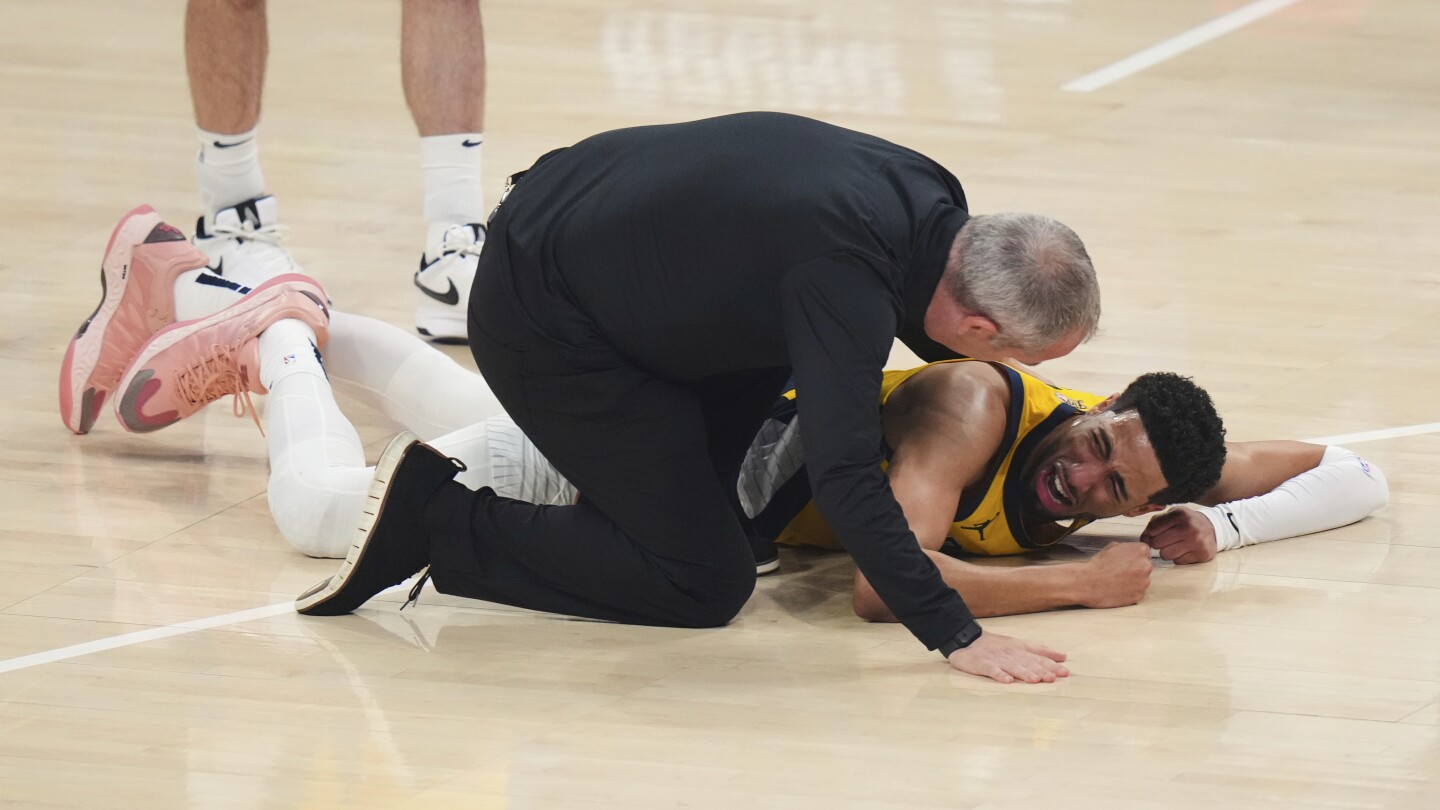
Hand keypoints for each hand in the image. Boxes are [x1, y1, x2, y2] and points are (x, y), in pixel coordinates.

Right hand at [946, 632, 1068, 683]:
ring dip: (1024, 673)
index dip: (1051, 665)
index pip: (1038, 657)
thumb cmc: (996, 645)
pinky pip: (992, 670)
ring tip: (1035, 680)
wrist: (967, 638)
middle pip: (1028, 663)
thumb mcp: (1020, 644)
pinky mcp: (983, 664)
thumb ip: (1041, 650)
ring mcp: (997, 659)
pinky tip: (1007, 681)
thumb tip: (1063, 656)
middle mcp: (1011, 654)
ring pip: (1013, 666)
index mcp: (1020, 649)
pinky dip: (1000, 675)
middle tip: (1053, 678)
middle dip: (1041, 670)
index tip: (1065, 673)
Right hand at [1079, 542, 1152, 607]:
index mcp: (1141, 550)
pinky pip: (1137, 593)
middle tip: (1120, 572)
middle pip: (1145, 567)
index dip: (1133, 558)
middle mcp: (1146, 565)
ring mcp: (1144, 582)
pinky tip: (1117, 590)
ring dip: (1133, 582)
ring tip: (1117, 582)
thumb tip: (1132, 551)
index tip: (1125, 562)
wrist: (1086, 582)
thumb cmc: (1097, 564)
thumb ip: (1127, 548)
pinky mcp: (1139, 596)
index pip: (1145, 553)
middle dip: (1135, 569)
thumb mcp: (1112, 547)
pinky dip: (1129, 593)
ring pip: (1142, 581)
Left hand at [1141, 507, 1217, 563]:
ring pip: (1166, 555)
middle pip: (1157, 543)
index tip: (1152, 536)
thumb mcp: (1172, 515)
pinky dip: (1179, 557)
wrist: (1213, 528)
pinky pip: (1178, 561)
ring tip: (1176, 545)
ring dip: (1167, 552)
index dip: (1148, 534)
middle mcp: (1189, 527)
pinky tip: (1186, 550)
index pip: (1152, 529)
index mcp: (1180, 514)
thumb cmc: (1186, 522)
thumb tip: (1143, 540)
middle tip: (1166, 541)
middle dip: (1158, 544)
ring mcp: (1197, 542)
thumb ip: (1155, 523)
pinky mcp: (1202, 554)